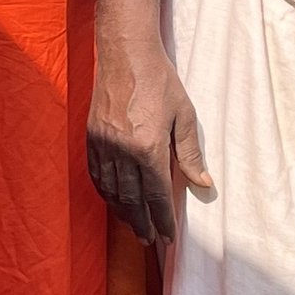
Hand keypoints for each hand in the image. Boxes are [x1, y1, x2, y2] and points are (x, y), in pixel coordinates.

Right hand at [87, 40, 212, 245]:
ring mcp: (104, 144)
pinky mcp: (91, 137)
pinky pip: (97, 174)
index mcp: (149, 147)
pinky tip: (114, 200)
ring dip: (123, 212)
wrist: (126, 53)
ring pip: (112, 190)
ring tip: (134, 226)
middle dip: (142, 223)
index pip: (157, 195)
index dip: (164, 219)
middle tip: (149, 240)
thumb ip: (191, 153)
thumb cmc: (160, 80)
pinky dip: (106, 192)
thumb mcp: (185, 115)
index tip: (169, 237)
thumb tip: (203, 184)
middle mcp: (123, 150)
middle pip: (133, 199)